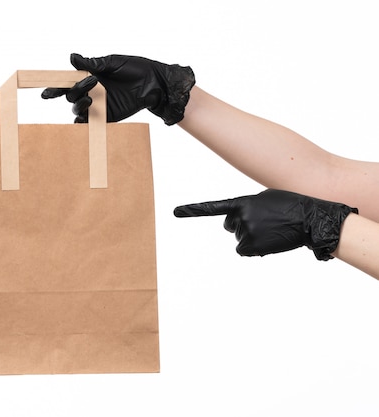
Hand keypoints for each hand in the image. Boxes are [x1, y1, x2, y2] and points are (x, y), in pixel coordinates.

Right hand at [41, 53, 194, 124]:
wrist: (155, 84)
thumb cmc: (136, 69)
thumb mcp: (113, 63)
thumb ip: (92, 64)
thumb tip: (72, 58)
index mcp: (91, 77)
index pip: (68, 82)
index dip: (55, 87)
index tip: (45, 94)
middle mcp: (92, 92)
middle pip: (71, 96)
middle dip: (75, 91)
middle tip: (92, 83)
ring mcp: (99, 105)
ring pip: (78, 110)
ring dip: (78, 106)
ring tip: (90, 100)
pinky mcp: (108, 117)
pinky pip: (90, 123)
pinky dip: (83, 123)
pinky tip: (82, 119)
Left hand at [173, 189, 357, 259]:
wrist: (309, 218)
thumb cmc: (290, 205)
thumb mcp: (265, 198)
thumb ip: (248, 206)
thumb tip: (241, 222)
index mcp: (241, 202)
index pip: (212, 208)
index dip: (192, 210)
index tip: (174, 212)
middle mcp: (240, 217)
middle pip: (230, 226)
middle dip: (242, 225)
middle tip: (263, 222)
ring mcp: (245, 232)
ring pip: (240, 239)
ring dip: (253, 237)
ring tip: (272, 230)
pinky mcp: (252, 246)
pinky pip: (244, 250)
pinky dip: (254, 249)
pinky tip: (270, 242)